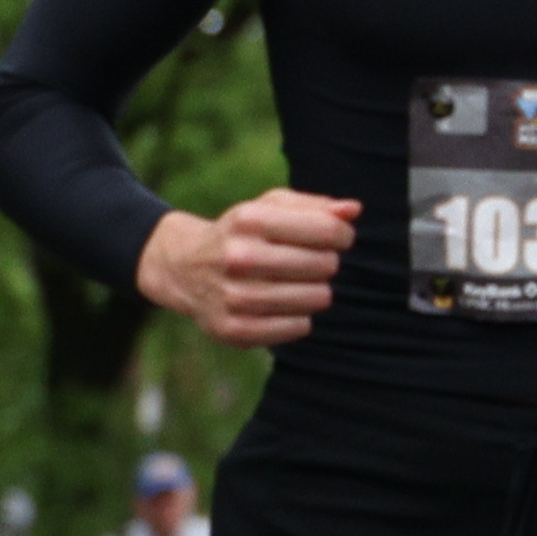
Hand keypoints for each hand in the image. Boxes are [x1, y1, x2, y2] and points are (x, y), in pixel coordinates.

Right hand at [141, 186, 355, 350]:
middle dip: (326, 262)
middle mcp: (238, 257)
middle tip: (308, 262)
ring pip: (317, 298)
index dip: (342, 235)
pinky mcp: (232, 329)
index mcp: (249, 220)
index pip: (327, 230)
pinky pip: (299, 327)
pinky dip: (299, 318)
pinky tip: (283, 306)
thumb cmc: (241, 234)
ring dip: (315, 291)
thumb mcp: (269, 207)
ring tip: (295, 283)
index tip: (335, 238)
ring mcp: (233, 296)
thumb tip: (353, 210)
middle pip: (325, 265)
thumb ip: (315, 206)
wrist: (183, 267)